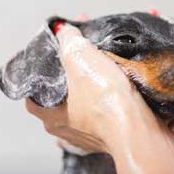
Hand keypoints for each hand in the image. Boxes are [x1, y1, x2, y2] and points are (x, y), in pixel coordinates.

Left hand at [26, 24, 153, 153]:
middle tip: (79, 67)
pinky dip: (106, 112)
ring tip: (100, 79)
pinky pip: (102, 124)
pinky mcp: (109, 142)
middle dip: (68, 85)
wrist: (139, 129)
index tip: (50, 66)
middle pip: (58, 103)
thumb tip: (64, 31)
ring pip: (81, 114)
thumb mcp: (82, 57)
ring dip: (88, 99)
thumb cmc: (107, 100)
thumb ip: (69, 41)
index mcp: (50, 116)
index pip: (33, 96)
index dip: (40, 79)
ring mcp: (87, 140)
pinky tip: (115, 98)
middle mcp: (64, 132)